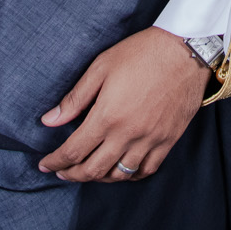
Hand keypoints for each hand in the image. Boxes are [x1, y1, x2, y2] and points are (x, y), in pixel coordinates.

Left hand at [38, 26, 209, 182]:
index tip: (45, 164)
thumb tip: (49, 121)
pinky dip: (129, 175)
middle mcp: (128, 134)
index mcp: (107, 116)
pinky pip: (146, 170)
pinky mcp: (168, 141)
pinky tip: (120, 170)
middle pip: (93, 169)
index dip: (55, 161)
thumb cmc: (141, 53)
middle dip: (71, 175)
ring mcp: (150, 140)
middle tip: (61, 172)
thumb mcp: (101, 67)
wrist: (185, 51)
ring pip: (119, 174)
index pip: (74, 151)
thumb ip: (74, 99)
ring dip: (99, 178)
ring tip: (87, 172)